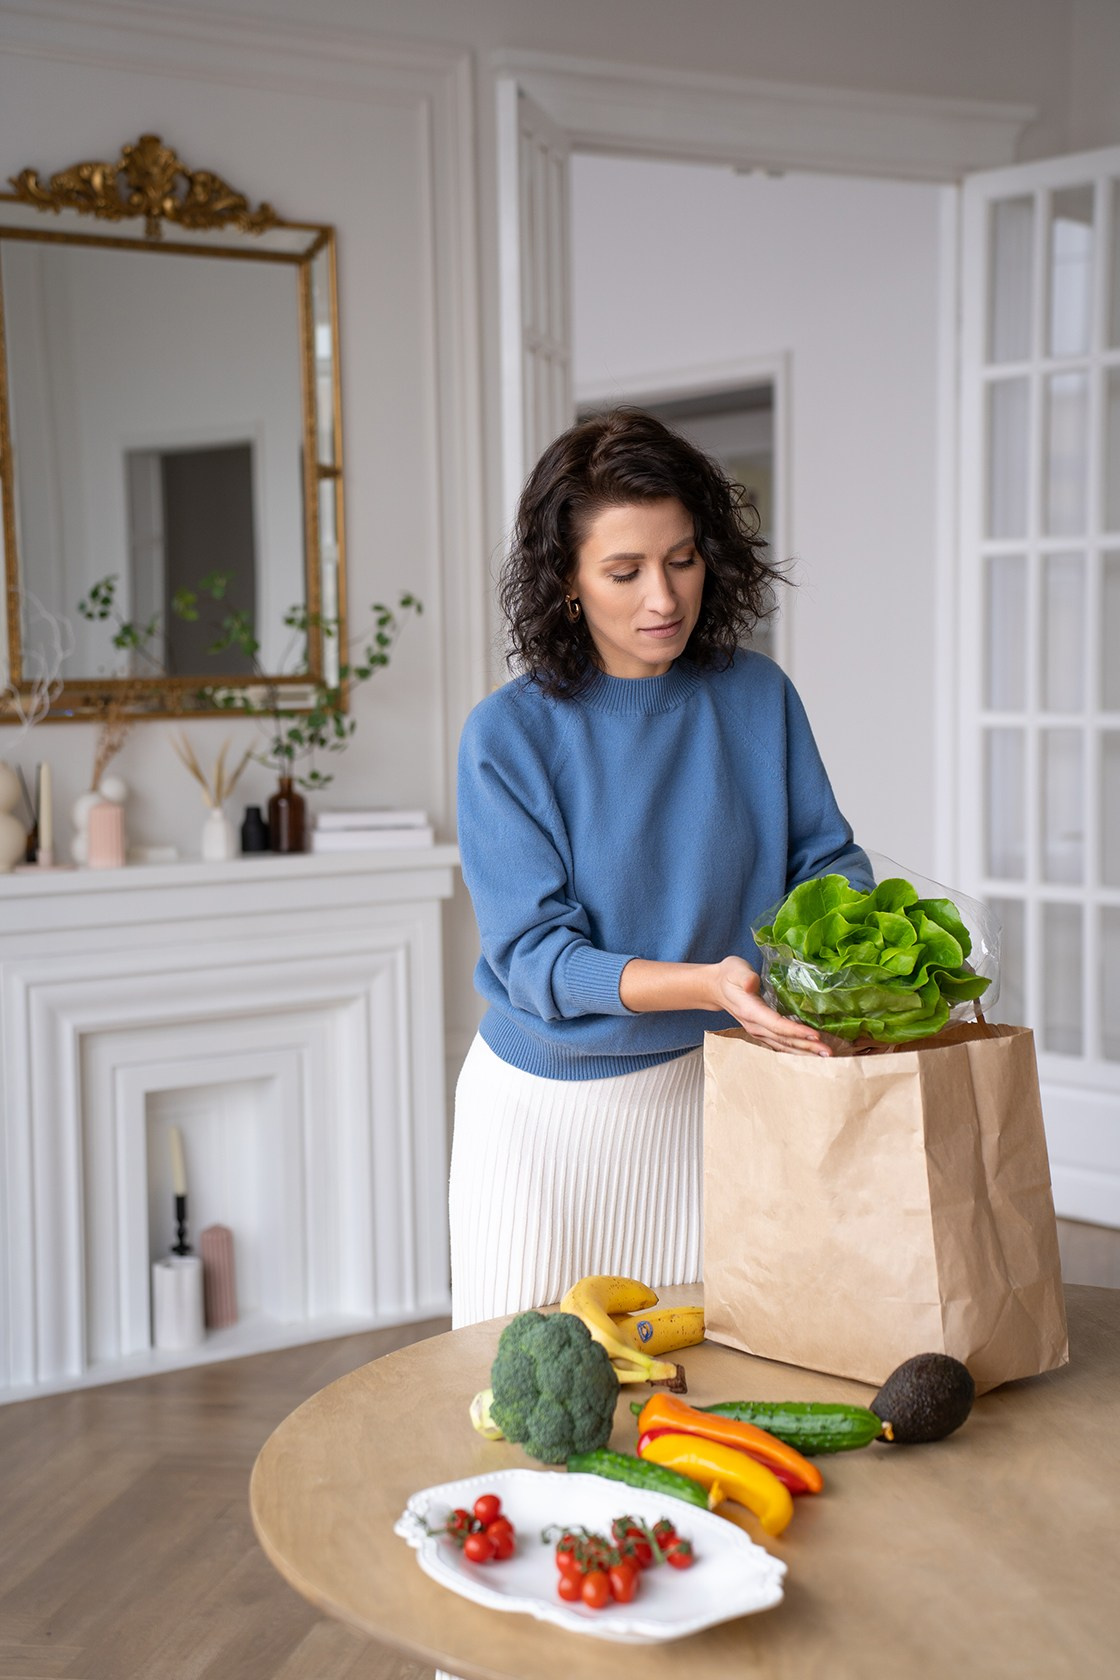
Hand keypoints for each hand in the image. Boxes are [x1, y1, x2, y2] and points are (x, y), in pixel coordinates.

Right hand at [711, 956, 830, 1055]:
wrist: (716, 987)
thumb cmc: (729, 976)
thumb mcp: (735, 970)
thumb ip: (744, 977)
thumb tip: (752, 983)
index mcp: (751, 1011)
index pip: (776, 1024)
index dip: (796, 1031)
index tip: (815, 1035)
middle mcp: (755, 1026)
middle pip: (784, 1040)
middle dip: (807, 1047)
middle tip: (829, 1053)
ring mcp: (759, 1032)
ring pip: (784, 1046)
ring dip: (805, 1053)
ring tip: (826, 1057)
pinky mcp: (764, 1032)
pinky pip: (782, 1044)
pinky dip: (797, 1050)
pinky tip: (811, 1053)